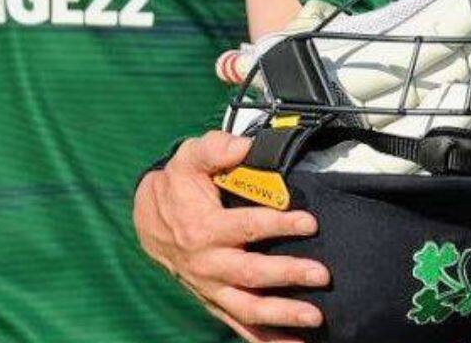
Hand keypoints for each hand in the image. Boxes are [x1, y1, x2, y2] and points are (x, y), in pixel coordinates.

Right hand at [133, 131, 328, 341]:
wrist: (149, 220)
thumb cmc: (176, 187)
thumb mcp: (189, 157)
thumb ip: (215, 148)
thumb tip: (244, 146)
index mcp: (204, 227)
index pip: (246, 227)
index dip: (279, 225)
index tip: (310, 222)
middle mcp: (208, 263)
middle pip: (251, 274)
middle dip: (288, 275)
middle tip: (322, 275)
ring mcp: (212, 287)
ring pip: (247, 308)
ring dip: (282, 316)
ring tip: (315, 317)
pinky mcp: (215, 300)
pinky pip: (240, 326)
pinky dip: (265, 339)